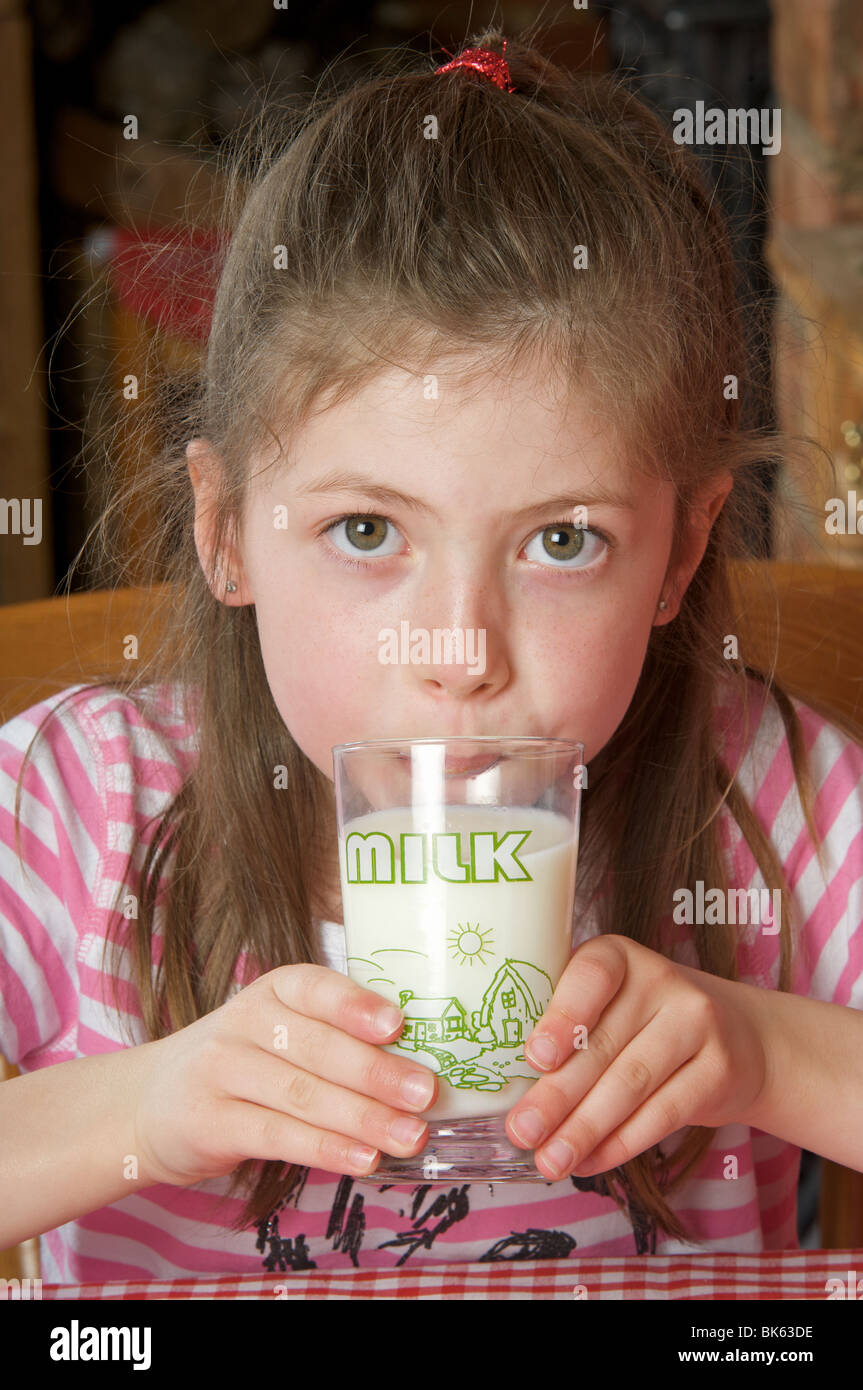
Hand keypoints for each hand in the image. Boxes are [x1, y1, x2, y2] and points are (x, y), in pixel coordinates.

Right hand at [132, 964, 437, 1186]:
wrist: (149, 1103)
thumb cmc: (242, 1064)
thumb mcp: (279, 1034)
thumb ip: (335, 1040)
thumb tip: (417, 1067)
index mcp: (274, 990)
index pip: (315, 988)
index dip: (355, 1005)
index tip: (398, 1024)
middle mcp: (244, 1022)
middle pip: (317, 1047)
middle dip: (376, 1073)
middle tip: (425, 1093)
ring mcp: (221, 1070)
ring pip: (301, 1094)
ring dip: (362, 1118)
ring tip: (409, 1135)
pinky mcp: (209, 1121)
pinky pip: (276, 1135)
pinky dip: (325, 1148)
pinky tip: (363, 1159)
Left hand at [505, 934, 768, 1180]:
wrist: (743, 1039)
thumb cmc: (648, 1022)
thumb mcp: (611, 1004)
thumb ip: (567, 1029)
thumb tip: (510, 1089)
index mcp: (620, 956)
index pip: (591, 975)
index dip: (562, 1015)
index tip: (535, 1058)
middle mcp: (663, 980)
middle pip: (602, 1044)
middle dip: (556, 1096)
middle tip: (522, 1132)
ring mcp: (698, 1022)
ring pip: (631, 1084)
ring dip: (584, 1129)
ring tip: (551, 1161)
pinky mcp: (720, 1069)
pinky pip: (663, 1113)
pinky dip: (621, 1144)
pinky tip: (591, 1161)